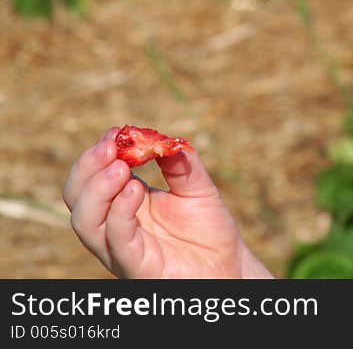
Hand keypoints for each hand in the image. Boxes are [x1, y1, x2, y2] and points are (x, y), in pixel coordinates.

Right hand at [63, 127, 272, 278]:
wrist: (230, 267)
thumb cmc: (210, 229)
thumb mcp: (198, 188)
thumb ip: (183, 165)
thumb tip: (168, 140)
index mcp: (124, 202)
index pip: (93, 177)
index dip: (98, 154)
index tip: (116, 132)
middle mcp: (115, 225)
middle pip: (77, 197)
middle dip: (88, 168)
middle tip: (110, 146)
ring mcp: (122, 248)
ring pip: (85, 222)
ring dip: (98, 190)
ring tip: (121, 168)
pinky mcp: (136, 267)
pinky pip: (117, 242)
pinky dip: (120, 214)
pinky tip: (135, 191)